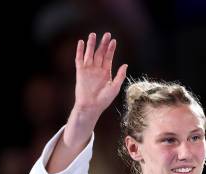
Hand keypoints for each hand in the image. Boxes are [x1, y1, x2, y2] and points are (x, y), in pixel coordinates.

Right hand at [65, 32, 127, 146]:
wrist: (91, 106)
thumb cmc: (104, 100)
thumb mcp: (115, 88)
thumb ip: (120, 76)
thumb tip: (125, 64)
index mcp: (106, 73)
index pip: (108, 57)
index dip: (111, 49)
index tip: (114, 41)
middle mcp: (97, 69)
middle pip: (100, 53)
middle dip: (103, 44)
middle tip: (107, 34)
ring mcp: (88, 70)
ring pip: (90, 54)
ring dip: (91, 44)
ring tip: (93, 34)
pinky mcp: (80, 72)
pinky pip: (79, 59)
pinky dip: (80, 51)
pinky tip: (81, 42)